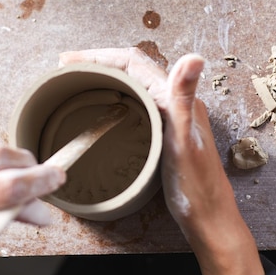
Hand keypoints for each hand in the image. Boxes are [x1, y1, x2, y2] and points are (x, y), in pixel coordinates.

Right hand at [59, 48, 260, 274]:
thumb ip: (184, 99)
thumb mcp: (184, 142)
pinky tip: (105, 106)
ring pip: (135, 83)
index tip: (68, 60)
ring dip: (107, 75)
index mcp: (176, 99)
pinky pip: (137, 101)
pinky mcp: (166, 129)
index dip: (99, 56)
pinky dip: (115, 94)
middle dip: (99, 61)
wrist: (209, 218)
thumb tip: (194, 57)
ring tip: (80, 80)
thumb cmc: (195, 187)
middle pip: (133, 68)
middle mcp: (175, 101)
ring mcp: (170, 115)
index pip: (133, 62)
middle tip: (66, 66)